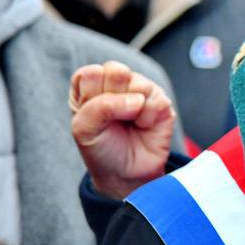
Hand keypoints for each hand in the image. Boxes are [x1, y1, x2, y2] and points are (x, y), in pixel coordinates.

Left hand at [70, 61, 174, 199]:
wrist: (126, 174)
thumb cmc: (101, 149)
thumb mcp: (84, 130)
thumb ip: (100, 106)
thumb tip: (137, 99)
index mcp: (90, 87)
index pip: (89, 73)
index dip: (90, 96)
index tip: (92, 116)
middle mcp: (116, 85)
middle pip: (116, 70)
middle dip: (112, 97)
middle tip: (113, 118)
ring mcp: (140, 91)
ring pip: (139, 82)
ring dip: (132, 110)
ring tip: (129, 123)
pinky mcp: (161, 101)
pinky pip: (156, 100)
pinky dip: (147, 119)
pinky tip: (143, 126)